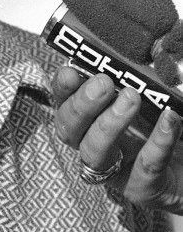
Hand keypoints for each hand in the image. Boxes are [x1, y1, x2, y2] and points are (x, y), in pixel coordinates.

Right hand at [53, 66, 182, 212]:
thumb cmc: (166, 120)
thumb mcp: (152, 94)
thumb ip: (141, 73)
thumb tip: (149, 42)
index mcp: (91, 120)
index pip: (64, 103)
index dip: (62, 89)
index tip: (70, 71)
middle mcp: (94, 144)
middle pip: (69, 129)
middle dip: (81, 104)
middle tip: (103, 83)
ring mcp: (115, 171)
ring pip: (94, 152)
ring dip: (108, 124)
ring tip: (132, 98)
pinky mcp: (142, 189)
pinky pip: (144, 166)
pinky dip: (157, 141)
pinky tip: (170, 119)